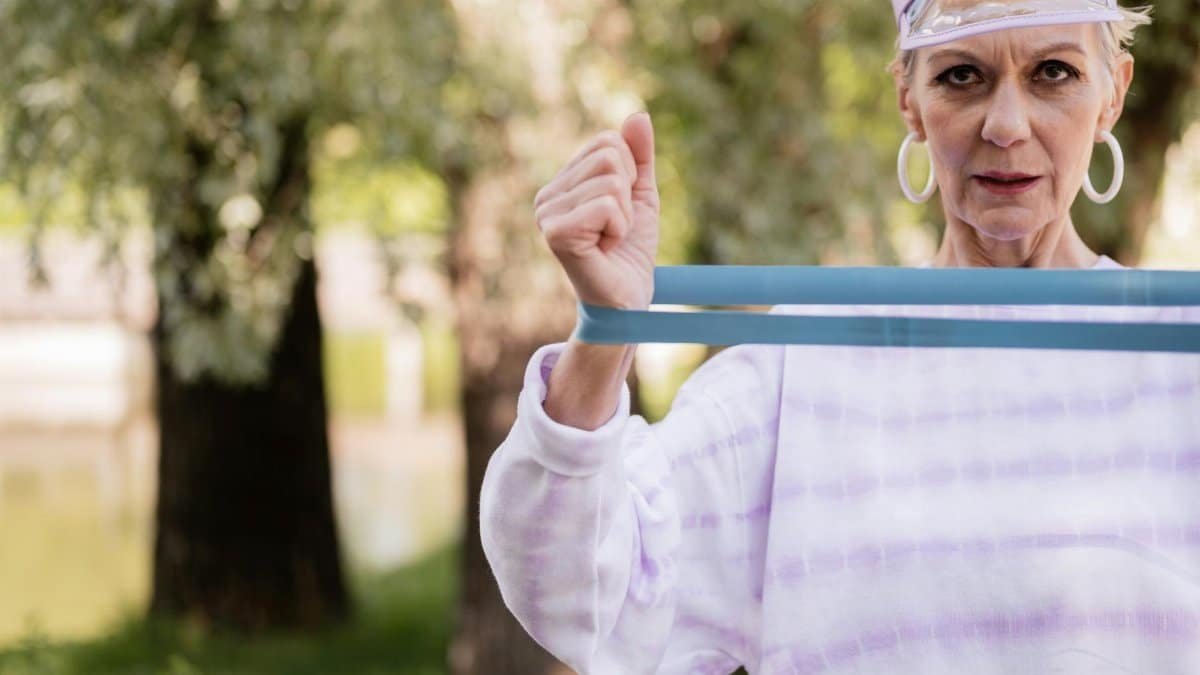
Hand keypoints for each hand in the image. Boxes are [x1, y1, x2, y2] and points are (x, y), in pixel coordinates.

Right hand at [534, 112, 659, 309]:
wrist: (626, 301)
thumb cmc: (630, 252)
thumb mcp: (640, 195)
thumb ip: (639, 156)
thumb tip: (638, 115)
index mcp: (562, 183)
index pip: (608, 141)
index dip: (630, 174)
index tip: (619, 211)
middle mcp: (546, 196)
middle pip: (609, 156)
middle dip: (628, 194)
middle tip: (615, 228)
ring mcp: (546, 214)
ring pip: (610, 180)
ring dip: (624, 215)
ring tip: (609, 240)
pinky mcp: (556, 233)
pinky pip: (606, 204)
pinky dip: (619, 228)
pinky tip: (604, 248)